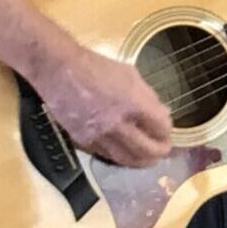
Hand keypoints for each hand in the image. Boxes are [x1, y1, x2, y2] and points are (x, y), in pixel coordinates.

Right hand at [31, 42, 172, 167]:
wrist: (59, 71)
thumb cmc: (96, 66)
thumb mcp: (129, 74)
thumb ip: (147, 96)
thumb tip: (161, 113)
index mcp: (133, 103)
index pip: (160, 127)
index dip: (167, 131)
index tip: (167, 130)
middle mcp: (118, 124)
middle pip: (146, 150)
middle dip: (159, 152)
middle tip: (163, 151)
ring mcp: (99, 136)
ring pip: (126, 159)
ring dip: (140, 161)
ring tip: (147, 160)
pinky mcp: (83, 141)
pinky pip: (106, 156)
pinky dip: (118, 157)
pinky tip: (124, 154)